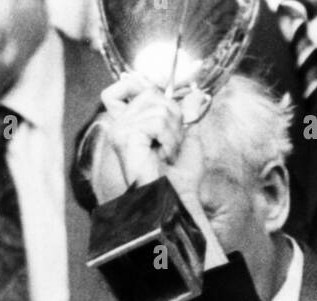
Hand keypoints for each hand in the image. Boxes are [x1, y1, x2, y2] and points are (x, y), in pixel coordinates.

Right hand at [99, 73, 185, 189]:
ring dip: (172, 132)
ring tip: (168, 153)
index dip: (143, 83)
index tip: (162, 97)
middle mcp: (119, 125)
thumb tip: (196, 93)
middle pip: (150, 93)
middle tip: (171, 144)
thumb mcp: (187, 137)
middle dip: (172, 116)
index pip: (125, 84)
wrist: (177, 200)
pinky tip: (164, 156)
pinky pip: (156, 121)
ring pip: (157, 106)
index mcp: (129, 123)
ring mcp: (119, 130)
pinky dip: (168, 138)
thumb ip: (188, 113)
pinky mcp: (125, 138)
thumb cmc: (180, 178)